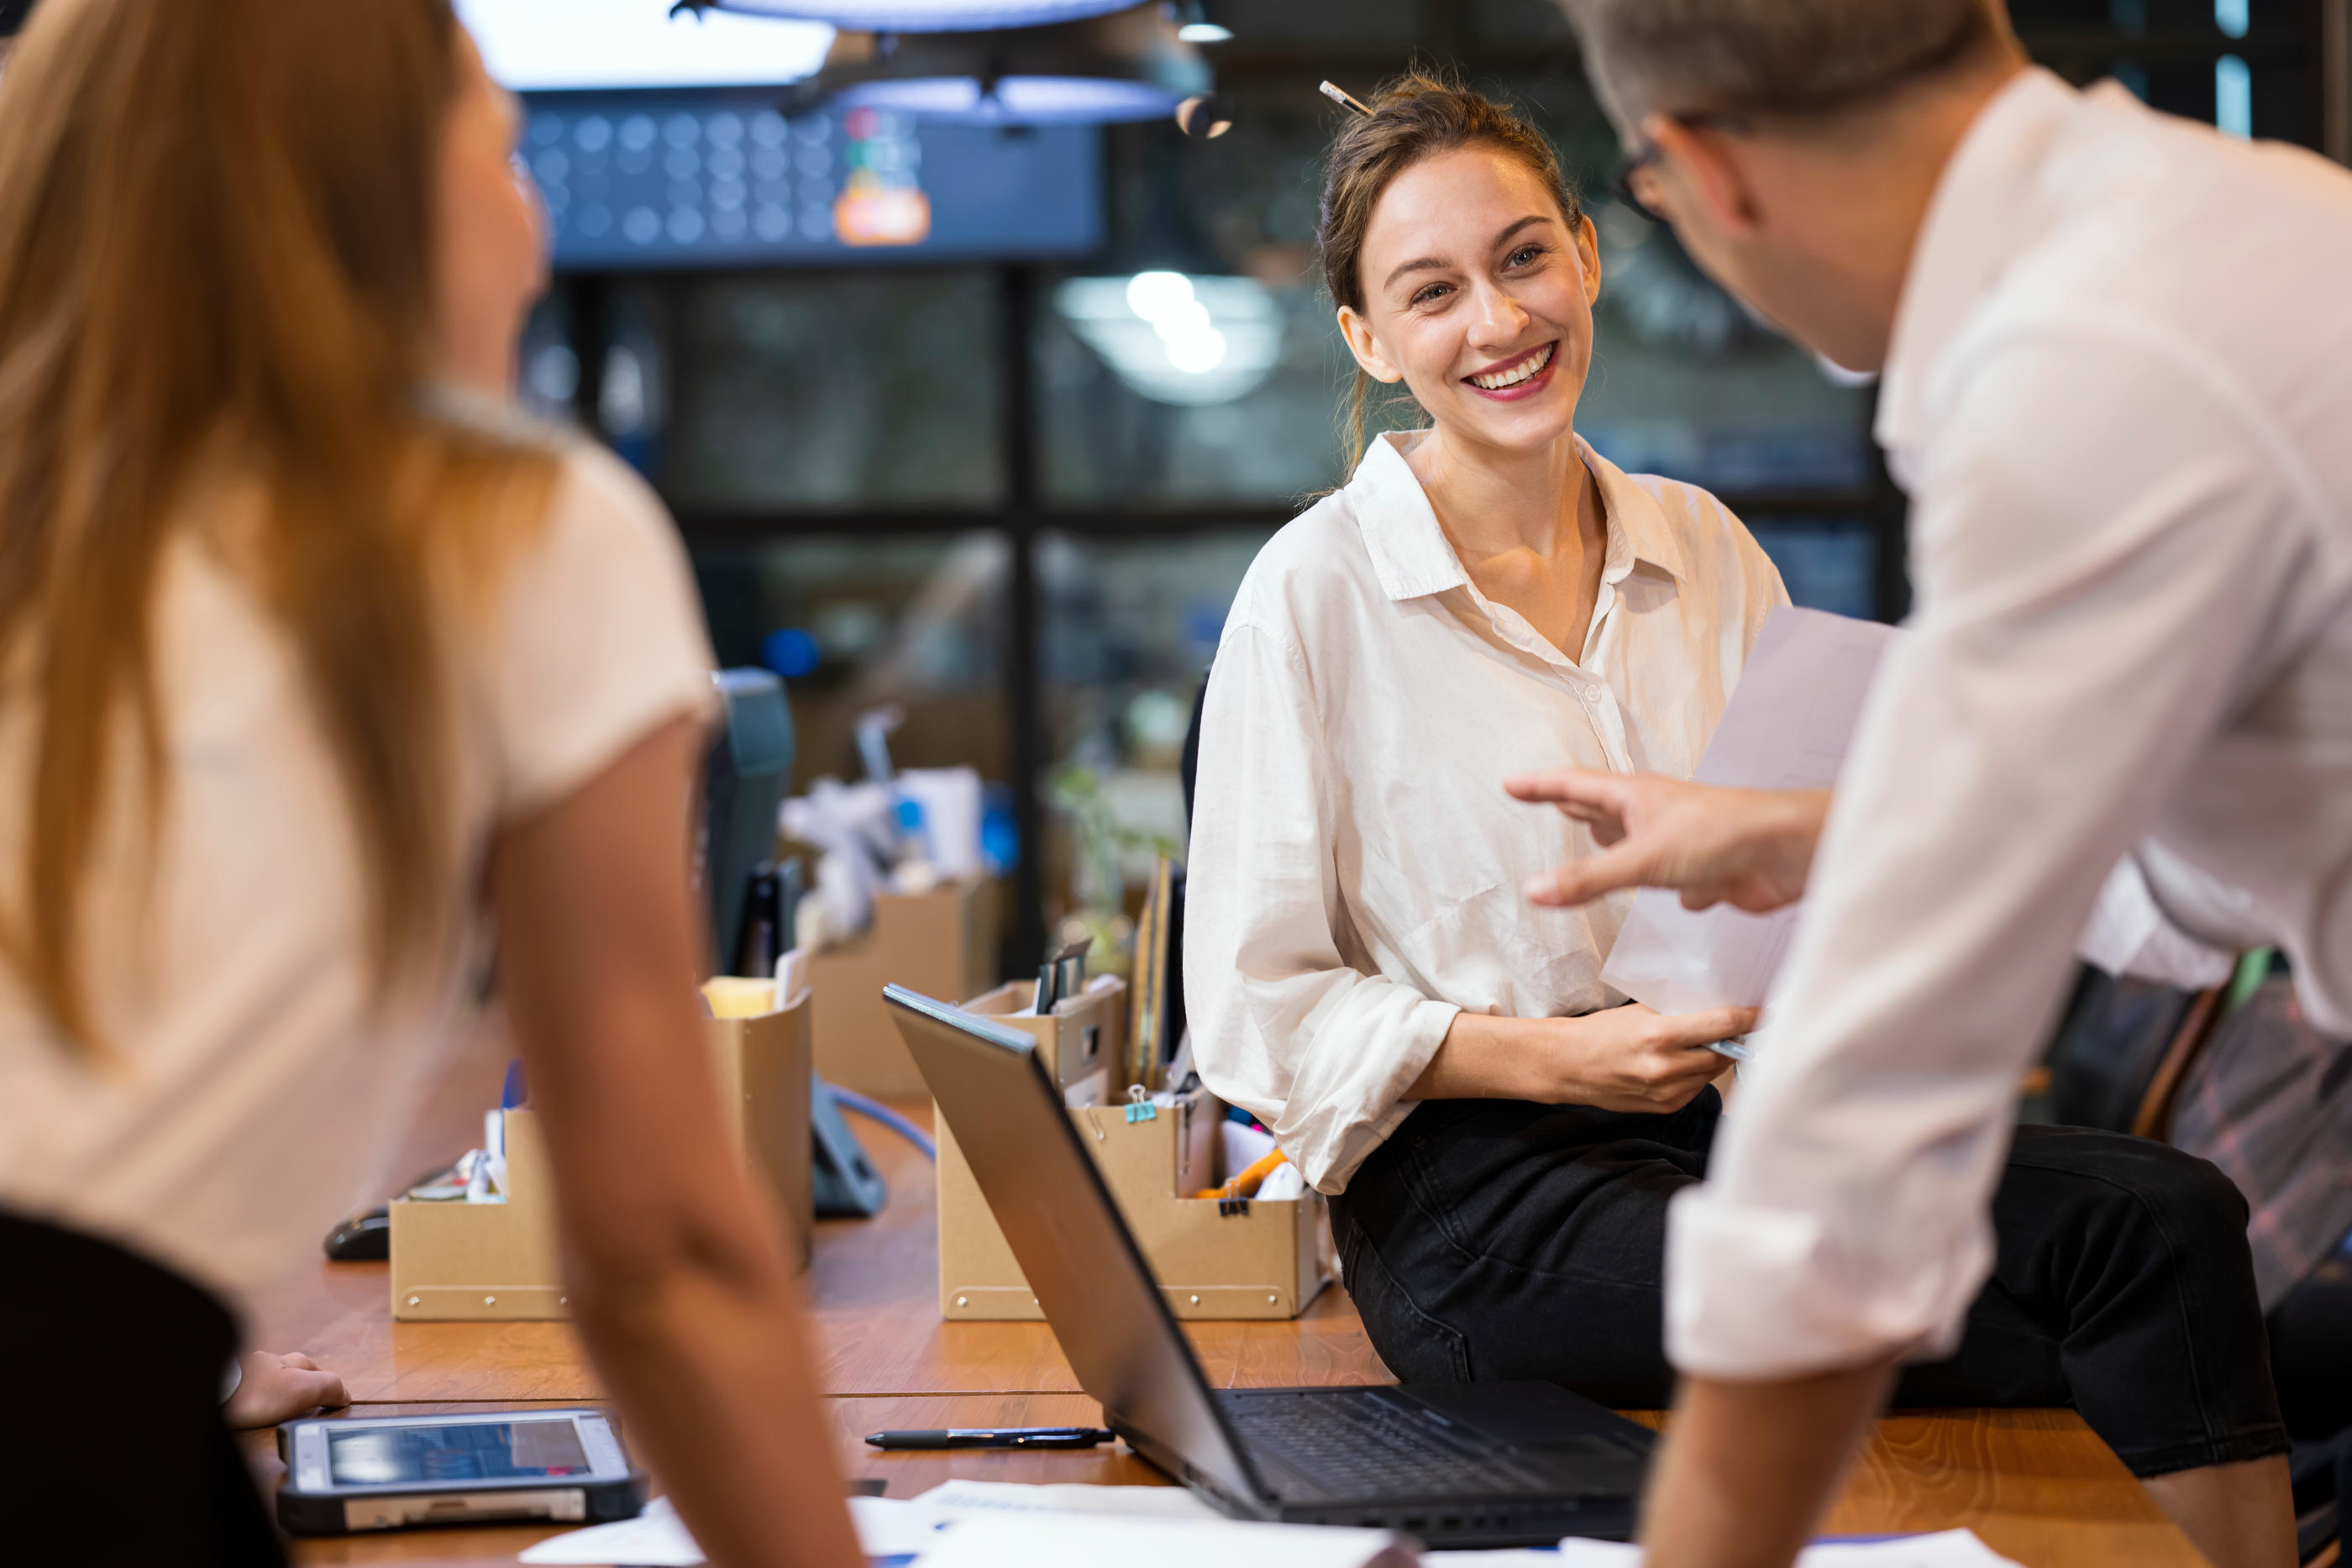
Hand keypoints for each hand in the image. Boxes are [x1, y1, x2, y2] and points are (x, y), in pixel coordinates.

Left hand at [223, 1351, 347, 1428]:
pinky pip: (239, 1391)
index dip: (327, 1384)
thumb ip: (328, 1387)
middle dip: (298, 1381)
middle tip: (306, 1398)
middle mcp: (264, 1364)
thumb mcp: (302, 1389)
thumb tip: (345, 1394)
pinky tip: (244, 1405)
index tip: (335, 1399)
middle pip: (288, 1370)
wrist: (208, 1393)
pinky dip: (247, 1398)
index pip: (315, 1370)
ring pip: (262, 1379)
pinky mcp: (221, 1388)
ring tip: (274, 1403)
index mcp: (286, 1363)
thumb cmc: (255, 1393)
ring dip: (270, 1389)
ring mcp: (241, 1375)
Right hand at [1504, 770, 1828, 913]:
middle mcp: (1656, 816)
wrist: (1787, 853)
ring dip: (1620, 850)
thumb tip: (1534, 891)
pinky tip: (1682, 900)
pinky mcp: (1707, 872)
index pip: (1574, 787)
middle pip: (1605, 809)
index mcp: (1635, 799)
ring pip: (1640, 846)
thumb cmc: (1721, 836)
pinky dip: (1676, 892)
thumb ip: (1588, 879)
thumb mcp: (1642, 860)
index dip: (1541, 786)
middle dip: (1576, 807)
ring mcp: (1682, 843)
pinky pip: (1681, 883)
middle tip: (1551, 801)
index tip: (1511, 784)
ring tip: (1599, 843)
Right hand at [1539, 1004, 1759, 1114]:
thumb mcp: (1641, 1013)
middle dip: (1731, 1040)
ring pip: (1712, 1073)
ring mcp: (1666, 1092)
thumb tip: (1720, 1014)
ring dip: (1712, 1058)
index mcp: (1659, 1035)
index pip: (1721, 1026)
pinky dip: (1695, 1075)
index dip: (1749, 1019)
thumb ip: (1680, 1016)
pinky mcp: (1665, 1107)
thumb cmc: (1602, 1033)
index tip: (1766, 1012)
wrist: (1569, 1066)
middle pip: (1723, 1053)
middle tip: (1733, 1027)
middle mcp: (1666, 1067)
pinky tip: (1676, 1065)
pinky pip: (1696, 1088)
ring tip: (1693, 1046)